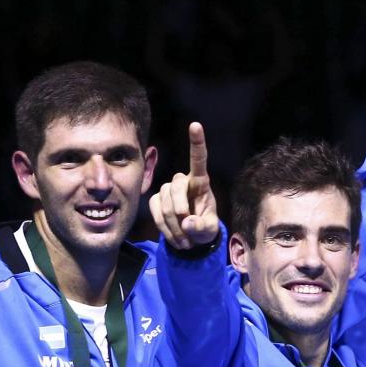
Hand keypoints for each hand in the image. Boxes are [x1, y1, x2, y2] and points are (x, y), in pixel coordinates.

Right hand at [149, 122, 218, 249]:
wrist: (192, 238)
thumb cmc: (204, 228)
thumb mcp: (209, 231)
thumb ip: (202, 227)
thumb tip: (187, 222)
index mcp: (201, 182)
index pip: (198, 159)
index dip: (197, 142)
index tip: (195, 125)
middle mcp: (183, 181)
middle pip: (175, 188)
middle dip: (178, 210)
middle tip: (187, 231)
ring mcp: (168, 190)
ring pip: (164, 204)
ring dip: (174, 226)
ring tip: (186, 241)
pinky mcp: (156, 199)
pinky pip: (155, 212)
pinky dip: (165, 229)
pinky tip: (176, 238)